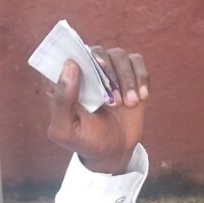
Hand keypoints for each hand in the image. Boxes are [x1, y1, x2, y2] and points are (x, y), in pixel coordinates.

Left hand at [46, 46, 148, 173]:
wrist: (113, 151)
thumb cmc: (85, 140)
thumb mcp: (65, 130)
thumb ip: (61, 101)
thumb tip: (70, 65)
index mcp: (62, 83)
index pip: (62, 57)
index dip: (75, 57)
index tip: (91, 68)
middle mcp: (84, 72)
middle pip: (95, 51)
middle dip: (108, 73)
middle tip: (115, 99)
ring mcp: (107, 72)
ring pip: (118, 55)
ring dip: (127, 78)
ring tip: (130, 103)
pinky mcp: (127, 74)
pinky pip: (136, 60)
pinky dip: (141, 77)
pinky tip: (142, 97)